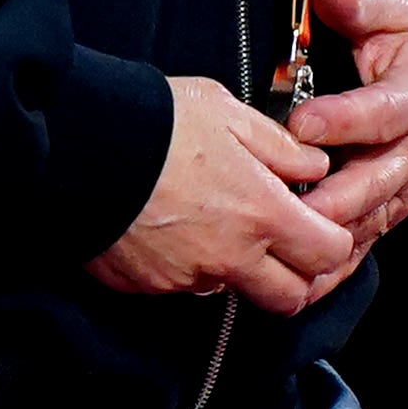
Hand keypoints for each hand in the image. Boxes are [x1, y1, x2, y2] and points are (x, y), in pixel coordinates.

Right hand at [86, 78, 354, 314]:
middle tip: (277, 241)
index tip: (316, 221)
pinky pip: (182, 286)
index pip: (329, 253)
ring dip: (235, 269)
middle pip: (289, 297)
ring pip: (232, 291)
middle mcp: (231, 258)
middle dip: (293, 276)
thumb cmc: (155, 121)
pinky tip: (169, 227)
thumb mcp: (227, 111)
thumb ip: (278, 145)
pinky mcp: (148, 285)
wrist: (76, 146)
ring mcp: (187, 277)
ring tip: (211, 224)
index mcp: (262, 214)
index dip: (331, 240)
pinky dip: (185, 265)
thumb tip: (311, 167)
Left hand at [284, 0, 407, 273]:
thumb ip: (360, 0)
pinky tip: (301, 283)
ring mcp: (406, 184)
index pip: (379, 113)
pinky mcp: (392, 208)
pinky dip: (336, 265)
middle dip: (334, 197)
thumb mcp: (391, 8)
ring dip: (332, 239)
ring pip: (370, 219)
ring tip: (288, 252)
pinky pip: (365, 241)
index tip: (301, 124)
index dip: (343, 120)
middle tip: (288, 206)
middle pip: (376, 180)